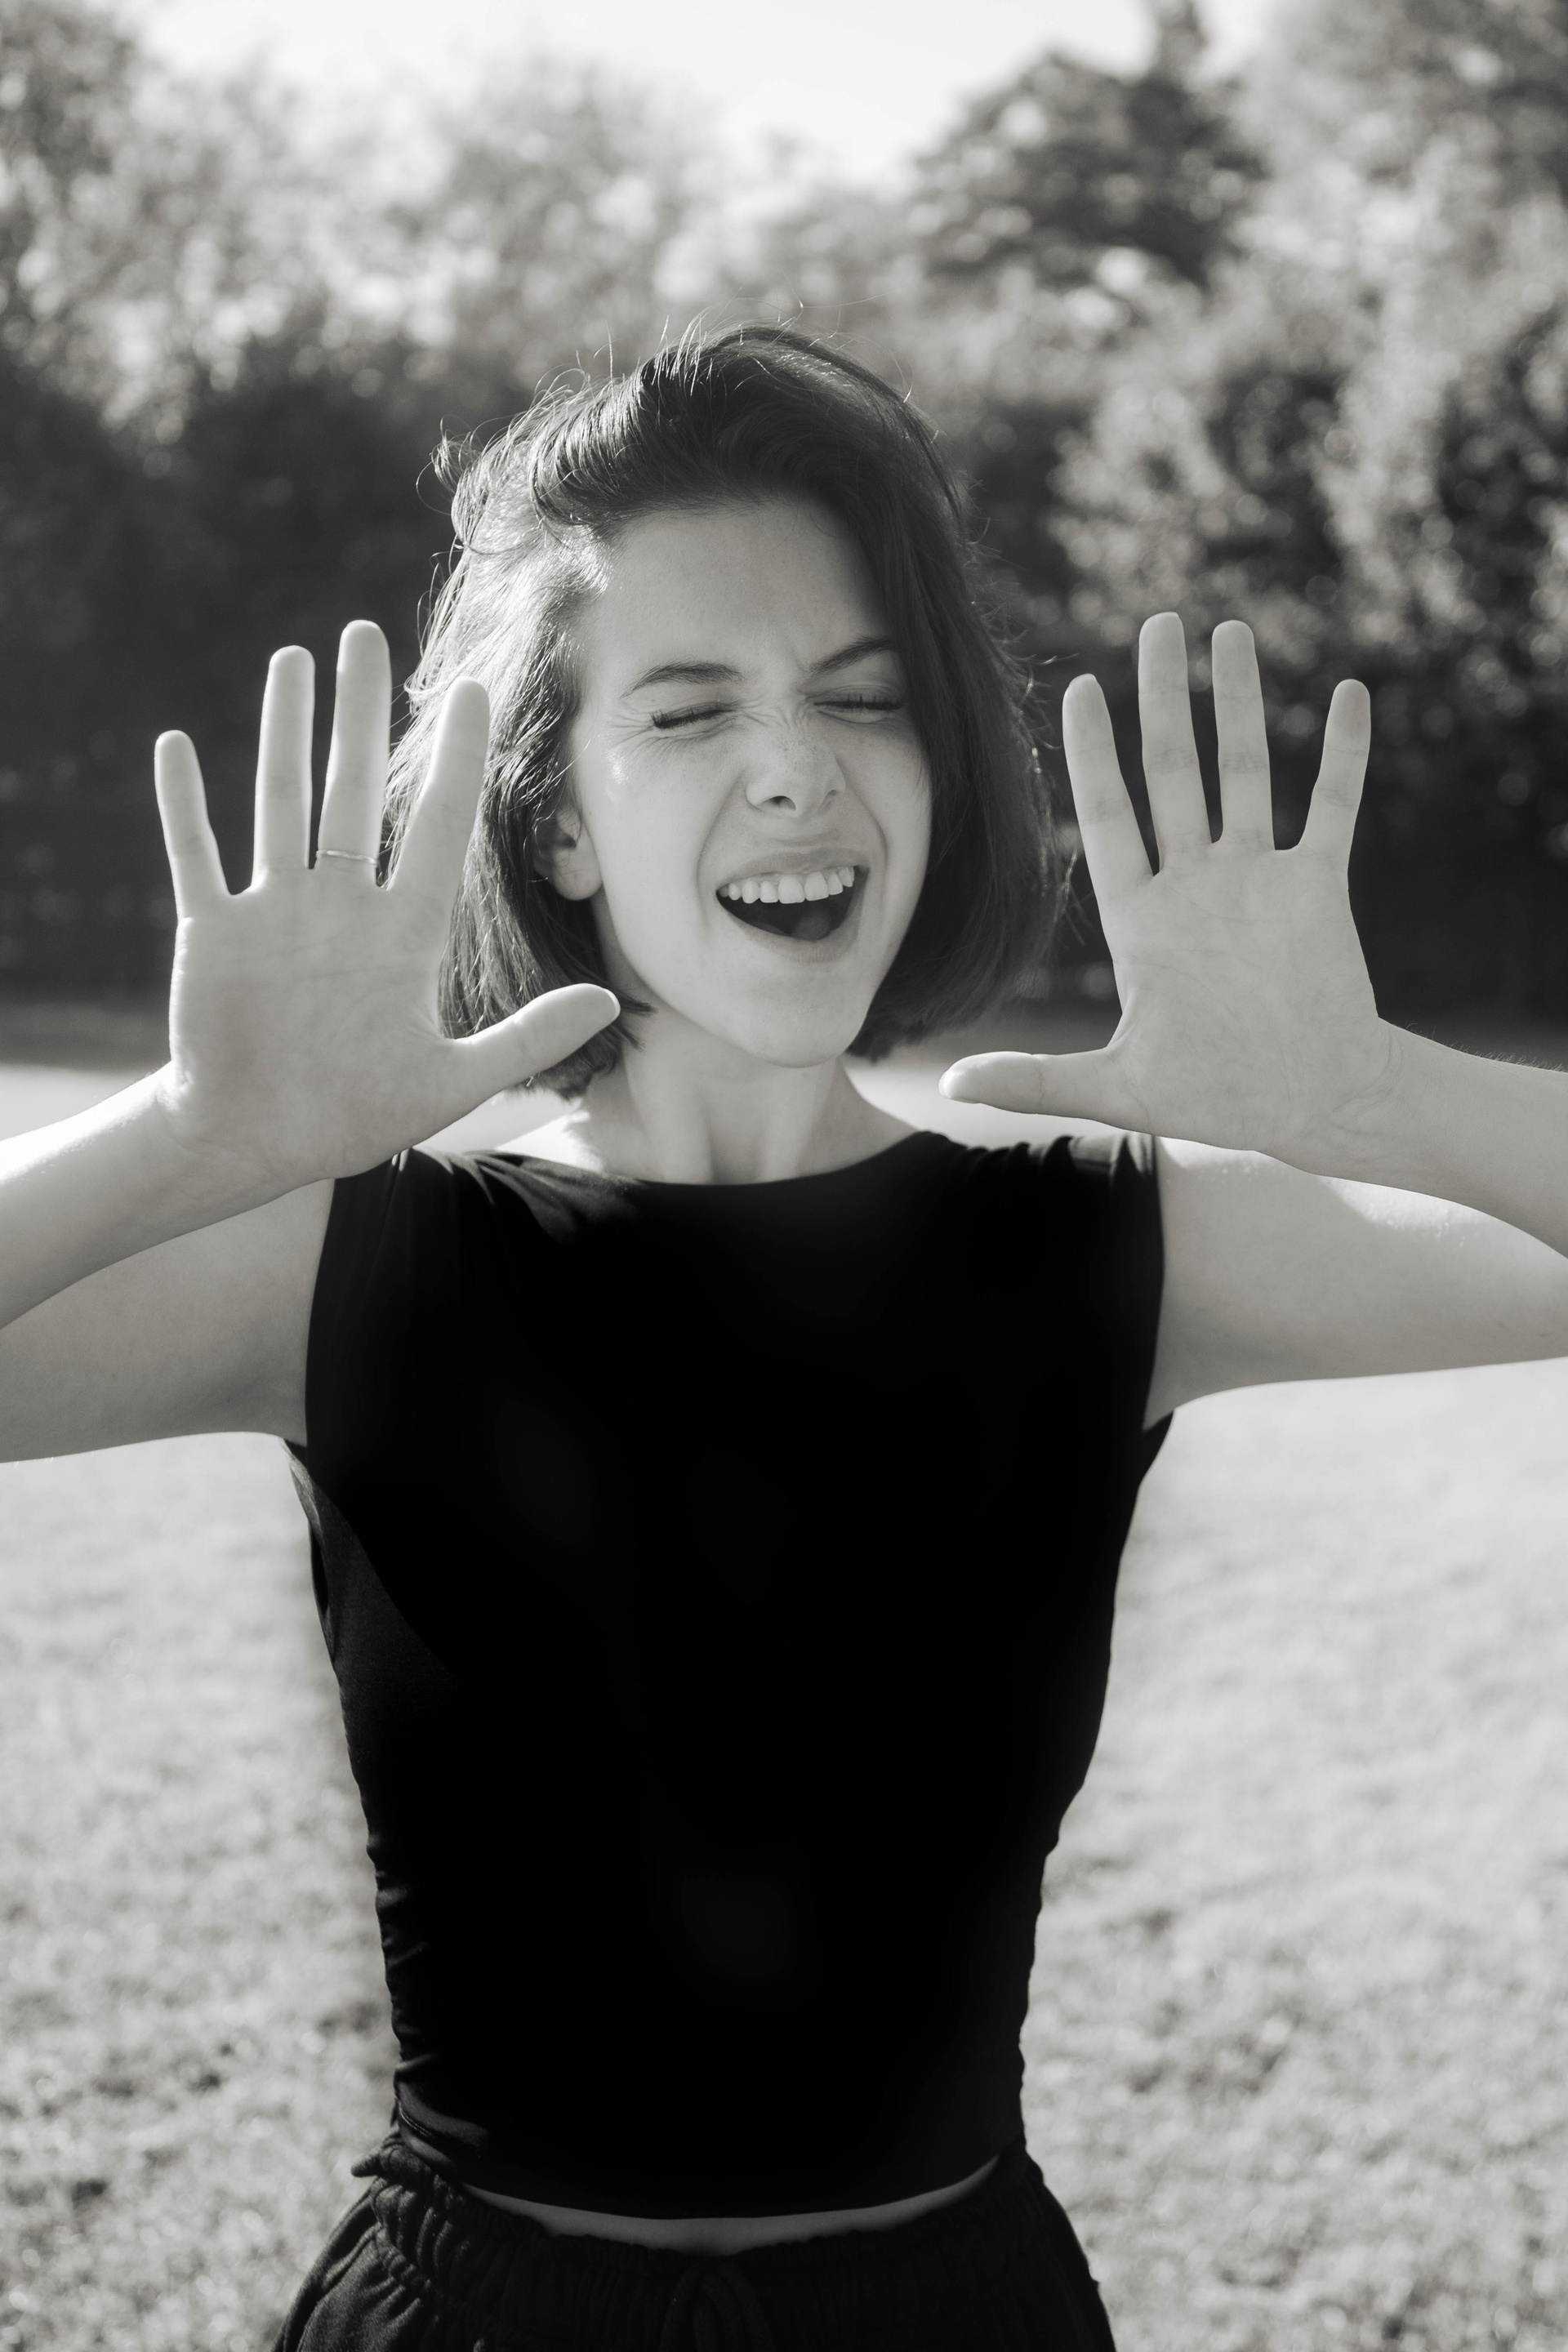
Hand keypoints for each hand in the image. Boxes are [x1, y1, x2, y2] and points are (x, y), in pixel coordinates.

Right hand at [150, 621, 616, 1191]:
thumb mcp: (452, 1082)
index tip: (475, 690)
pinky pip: (196, 855)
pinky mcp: (213, 933)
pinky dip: (185, 805)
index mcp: (403, 935)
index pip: (438, 824)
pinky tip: (178, 746)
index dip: (458, 758)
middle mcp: (341, 907)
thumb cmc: (355, 1116)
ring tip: (292, 660)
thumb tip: (609, 999)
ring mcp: (275, 914)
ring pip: (281, 801)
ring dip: (283, 731)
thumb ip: (528, 1036)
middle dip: (361, 712)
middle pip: (356, 789)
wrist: (260, 1144)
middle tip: (364, 634)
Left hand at [941, 614, 1399, 1172]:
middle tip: (1156, 623)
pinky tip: (1346, 694)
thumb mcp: (1117, 1090)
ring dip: (1240, 703)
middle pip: (1172, 772)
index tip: (1077, 688)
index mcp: (1144, 921)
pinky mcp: (1318, 888)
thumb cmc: (1218, 1099)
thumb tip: (945, 1087)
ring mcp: (1259, 881)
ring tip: (1231, 633)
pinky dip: (1341, 753)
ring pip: (1246, 771)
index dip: (1093, 754)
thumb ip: (1034, 1080)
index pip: (1109, 817)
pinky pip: (1332, 806)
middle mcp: (1196, 886)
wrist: (1314, 1108)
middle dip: (1162, 698)